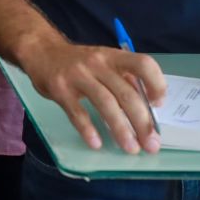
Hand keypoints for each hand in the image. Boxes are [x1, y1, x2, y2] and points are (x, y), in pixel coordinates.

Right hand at [20, 37, 164, 153]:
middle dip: (142, 122)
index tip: (158, 105)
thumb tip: (147, 105)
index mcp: (113, 56)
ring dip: (121, 129)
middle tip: (151, 144)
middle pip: (126, 93)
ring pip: (105, 104)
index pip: (143, 64)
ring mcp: (78, 76)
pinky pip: (77, 112)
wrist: (41, 51)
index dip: (156, 84)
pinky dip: (88, 129)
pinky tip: (96, 143)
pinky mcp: (60, 89)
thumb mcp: (103, 62)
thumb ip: (123, 79)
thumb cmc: (78, 62)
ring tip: (130, 148)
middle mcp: (98, 63)